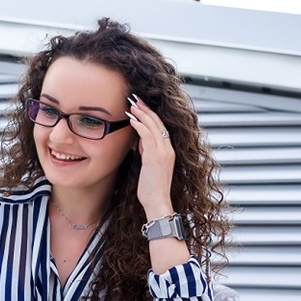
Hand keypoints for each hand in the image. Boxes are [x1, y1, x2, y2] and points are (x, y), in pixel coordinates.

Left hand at [126, 94, 175, 218]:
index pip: (160, 127)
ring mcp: (163, 153)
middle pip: (158, 122)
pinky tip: (131, 119)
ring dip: (141, 113)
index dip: (150, 114)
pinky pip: (147, 136)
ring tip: (131, 104)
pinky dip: (139, 125)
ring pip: (153, 126)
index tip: (141, 105)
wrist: (158, 203)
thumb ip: (146, 153)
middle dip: (145, 109)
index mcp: (168, 151)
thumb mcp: (149, 167)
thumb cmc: (151, 189)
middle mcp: (168, 149)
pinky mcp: (155, 158)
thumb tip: (139, 142)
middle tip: (135, 98)